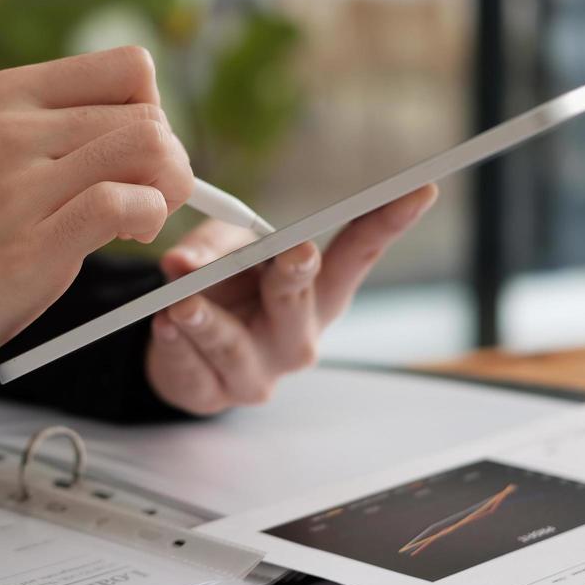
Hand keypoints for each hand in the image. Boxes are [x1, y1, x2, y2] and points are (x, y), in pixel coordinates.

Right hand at [0, 46, 193, 391]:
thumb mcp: (6, 149)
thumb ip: (72, 127)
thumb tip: (164, 129)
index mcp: (11, 93)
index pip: (130, 67)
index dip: (153, 110)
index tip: (133, 153)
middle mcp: (13, 128)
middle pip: (149, 114)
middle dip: (170, 160)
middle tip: (146, 196)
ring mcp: (19, 185)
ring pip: (148, 147)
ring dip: (168, 188)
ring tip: (139, 217)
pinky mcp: (32, 244)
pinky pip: (123, 204)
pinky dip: (149, 218)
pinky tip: (130, 235)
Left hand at [145, 184, 437, 413]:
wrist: (181, 352)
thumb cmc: (221, 290)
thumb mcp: (223, 252)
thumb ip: (210, 248)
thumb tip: (183, 261)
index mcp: (318, 293)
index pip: (359, 254)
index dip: (388, 223)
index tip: (419, 189)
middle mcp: (298, 335)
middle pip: (300, 299)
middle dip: (296, 274)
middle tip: (295, 251)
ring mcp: (259, 371)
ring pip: (234, 344)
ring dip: (208, 321)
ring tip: (182, 304)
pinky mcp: (215, 395)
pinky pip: (193, 370)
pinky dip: (176, 346)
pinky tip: (165, 327)